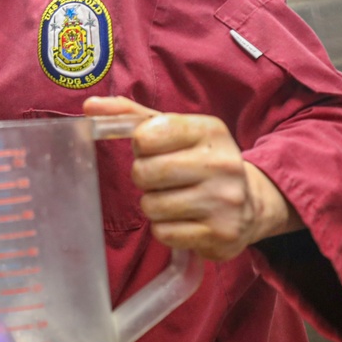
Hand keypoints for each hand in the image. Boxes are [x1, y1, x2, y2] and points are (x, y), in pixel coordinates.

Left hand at [83, 96, 302, 260]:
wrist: (251, 202)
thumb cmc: (198, 160)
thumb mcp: (173, 130)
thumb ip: (131, 116)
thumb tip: (90, 107)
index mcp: (209, 130)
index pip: (146, 135)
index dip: (141, 145)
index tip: (153, 149)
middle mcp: (222, 163)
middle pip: (145, 172)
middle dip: (143, 177)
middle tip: (160, 178)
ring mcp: (225, 201)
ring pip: (151, 205)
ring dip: (153, 204)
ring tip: (174, 198)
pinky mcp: (221, 234)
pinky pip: (164, 233)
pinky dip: (165, 228)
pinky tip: (184, 219)